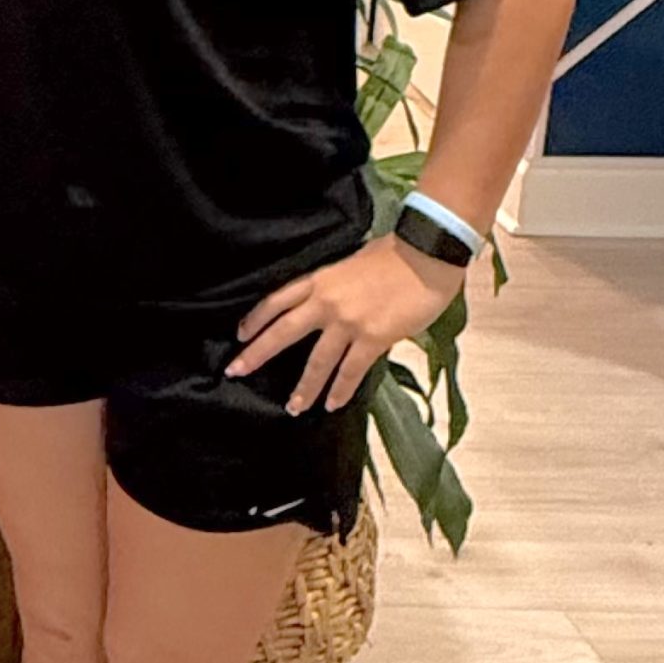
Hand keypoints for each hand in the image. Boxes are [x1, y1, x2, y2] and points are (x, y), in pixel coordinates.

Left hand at [229, 235, 462, 414]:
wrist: (427, 254)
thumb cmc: (396, 254)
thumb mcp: (352, 263)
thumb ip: (336, 285)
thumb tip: (330, 303)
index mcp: (320, 280)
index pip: (277, 300)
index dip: (256, 319)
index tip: (241, 335)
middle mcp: (326, 302)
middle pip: (283, 331)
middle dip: (257, 354)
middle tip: (236, 371)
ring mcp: (348, 321)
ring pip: (317, 361)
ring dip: (304, 388)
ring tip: (293, 408)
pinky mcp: (374, 337)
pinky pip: (351, 371)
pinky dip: (340, 390)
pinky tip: (332, 404)